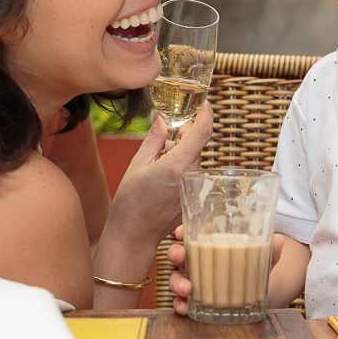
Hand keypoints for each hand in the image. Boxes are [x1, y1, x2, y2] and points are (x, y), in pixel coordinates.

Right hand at [105, 103, 212, 246]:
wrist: (133, 235)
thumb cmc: (131, 202)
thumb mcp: (137, 164)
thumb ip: (155, 139)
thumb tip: (164, 118)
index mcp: (176, 166)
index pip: (202, 133)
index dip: (206, 114)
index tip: (205, 103)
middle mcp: (190, 177)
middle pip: (197, 144)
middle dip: (184, 135)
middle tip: (164, 136)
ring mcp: (194, 189)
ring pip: (194, 158)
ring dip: (181, 152)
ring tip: (157, 163)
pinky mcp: (193, 197)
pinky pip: (191, 172)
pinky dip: (180, 167)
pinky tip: (162, 177)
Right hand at [167, 225, 286, 316]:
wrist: (257, 299)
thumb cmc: (252, 272)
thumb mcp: (262, 262)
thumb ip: (269, 252)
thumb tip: (280, 240)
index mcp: (210, 248)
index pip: (192, 235)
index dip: (182, 231)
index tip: (180, 232)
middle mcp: (197, 264)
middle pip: (179, 255)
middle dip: (175, 253)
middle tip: (181, 256)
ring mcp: (194, 283)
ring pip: (176, 279)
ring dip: (177, 282)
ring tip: (187, 288)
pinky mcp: (195, 302)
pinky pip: (181, 303)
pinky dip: (181, 306)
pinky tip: (186, 308)